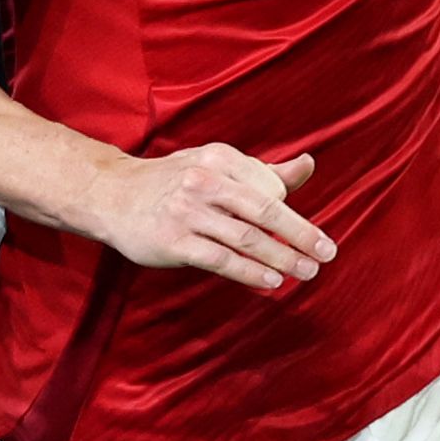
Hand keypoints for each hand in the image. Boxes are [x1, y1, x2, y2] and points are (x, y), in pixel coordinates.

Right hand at [82, 144, 335, 290]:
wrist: (112, 196)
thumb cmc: (174, 182)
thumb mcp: (217, 165)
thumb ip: (264, 172)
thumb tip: (309, 164)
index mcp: (220, 158)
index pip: (269, 188)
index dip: (292, 215)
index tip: (313, 239)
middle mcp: (204, 181)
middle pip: (265, 210)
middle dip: (301, 234)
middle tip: (327, 253)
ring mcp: (187, 212)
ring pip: (246, 238)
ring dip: (282, 258)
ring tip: (307, 272)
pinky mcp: (173, 241)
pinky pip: (220, 259)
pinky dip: (250, 272)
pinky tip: (271, 282)